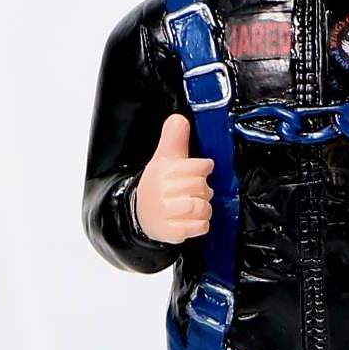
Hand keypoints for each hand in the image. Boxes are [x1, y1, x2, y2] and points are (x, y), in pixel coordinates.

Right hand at [134, 114, 213, 243]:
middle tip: (194, 191)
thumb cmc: (159, 185)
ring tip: (194, 205)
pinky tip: (192, 219)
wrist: (144, 215)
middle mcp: (162, 192)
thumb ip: (174, 138)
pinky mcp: (172, 232)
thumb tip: (178, 118)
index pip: (200, 167)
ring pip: (203, 208)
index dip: (204, 168)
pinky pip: (200, 226)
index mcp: (163, 172)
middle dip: (203, 190)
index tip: (200, 169)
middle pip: (202, 188)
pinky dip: (201, 224)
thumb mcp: (165, 159)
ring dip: (204, 208)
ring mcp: (166, 214)